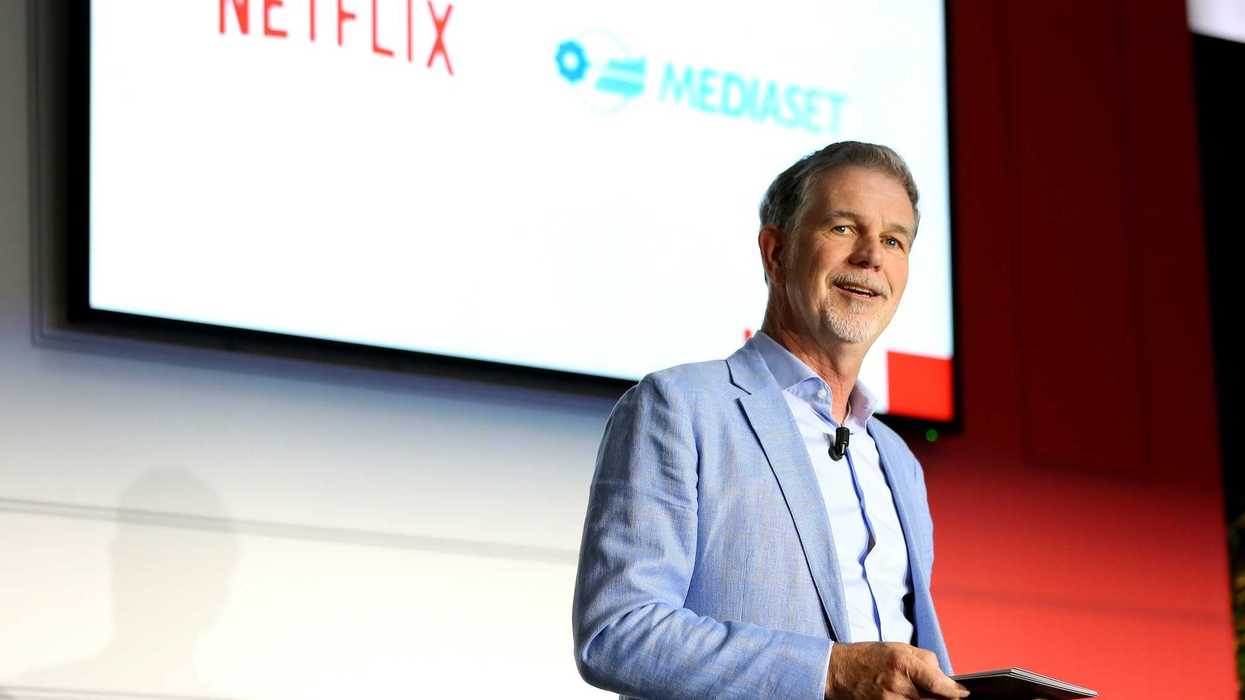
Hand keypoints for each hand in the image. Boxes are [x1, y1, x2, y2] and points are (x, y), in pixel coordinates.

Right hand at [824, 642, 969, 699]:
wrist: (838, 671)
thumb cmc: (868, 657)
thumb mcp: (897, 647)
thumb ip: (924, 660)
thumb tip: (944, 676)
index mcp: (902, 663)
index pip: (938, 683)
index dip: (954, 691)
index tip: (963, 693)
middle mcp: (897, 684)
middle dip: (944, 698)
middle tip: (949, 696)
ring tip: (922, 694)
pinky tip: (913, 699)